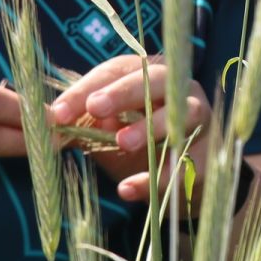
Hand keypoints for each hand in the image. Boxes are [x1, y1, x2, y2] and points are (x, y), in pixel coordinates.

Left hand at [48, 54, 210, 203]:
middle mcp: (177, 89)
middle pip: (155, 79)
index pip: (115, 72)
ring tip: (123, 142)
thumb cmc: (138, 144)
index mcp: (147, 74)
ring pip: (183, 113)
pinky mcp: (208, 155)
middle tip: (95, 108)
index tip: (58, 113)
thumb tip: (51, 120)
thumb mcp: (105, 131)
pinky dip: (159, 176)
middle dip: (123, 93)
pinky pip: (187, 163)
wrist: (182, 180)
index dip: (86, 90)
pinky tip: (130, 188)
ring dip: (152, 126)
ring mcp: (200, 119)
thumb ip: (81, 125)